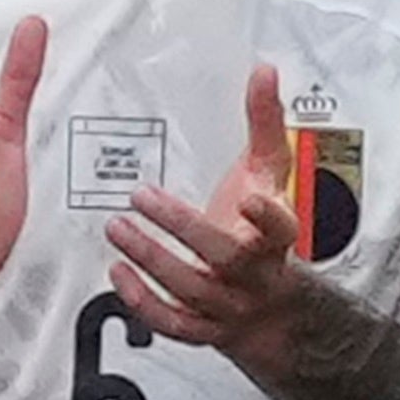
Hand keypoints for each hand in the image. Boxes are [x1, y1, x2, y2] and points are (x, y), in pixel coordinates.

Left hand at [111, 62, 341, 371]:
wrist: (270, 306)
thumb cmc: (263, 232)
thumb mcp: (268, 175)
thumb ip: (265, 123)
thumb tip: (264, 72)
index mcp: (276, 236)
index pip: (282, 228)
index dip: (267, 216)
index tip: (248, 198)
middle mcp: (254, 273)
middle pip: (226, 257)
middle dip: (182, 227)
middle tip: (141, 197)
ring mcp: (228, 304)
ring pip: (193, 291)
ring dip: (152, 259)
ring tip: (117, 229)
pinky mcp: (202, 327)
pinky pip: (173, 324)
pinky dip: (143, 302)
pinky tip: (117, 272)